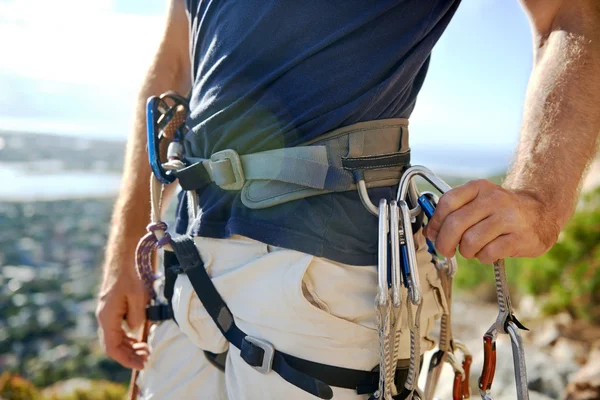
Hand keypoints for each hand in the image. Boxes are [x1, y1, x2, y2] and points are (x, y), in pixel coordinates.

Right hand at [96, 259, 149, 368]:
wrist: (126, 255)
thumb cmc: (132, 273)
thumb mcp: (139, 296)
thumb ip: (137, 316)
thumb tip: (135, 330)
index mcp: (107, 316)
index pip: (112, 347)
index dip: (126, 359)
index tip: (141, 364)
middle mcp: (104, 316)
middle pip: (113, 344)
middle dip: (129, 355)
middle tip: (147, 358)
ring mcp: (108, 311)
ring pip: (116, 337)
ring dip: (129, 346)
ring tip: (146, 349)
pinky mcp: (114, 306)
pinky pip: (118, 328)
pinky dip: (128, 337)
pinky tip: (139, 338)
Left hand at [423, 179, 559, 263]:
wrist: (542, 213)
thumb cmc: (501, 211)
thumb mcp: (477, 202)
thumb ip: (453, 213)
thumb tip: (430, 232)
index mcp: (479, 188)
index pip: (447, 202)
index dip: (435, 222)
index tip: (433, 234)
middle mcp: (494, 199)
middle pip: (455, 224)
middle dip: (444, 243)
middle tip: (446, 250)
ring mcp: (509, 218)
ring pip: (470, 241)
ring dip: (466, 251)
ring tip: (474, 249)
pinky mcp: (520, 238)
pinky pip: (488, 253)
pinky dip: (483, 257)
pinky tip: (490, 251)